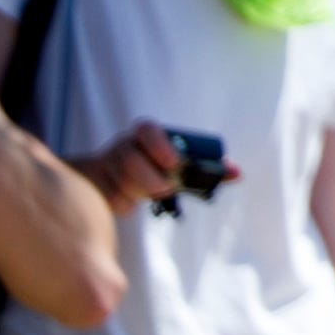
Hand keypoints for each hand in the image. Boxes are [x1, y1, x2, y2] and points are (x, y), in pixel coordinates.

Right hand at [74, 121, 240, 212]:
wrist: (106, 182)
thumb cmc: (152, 171)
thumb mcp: (175, 165)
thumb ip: (203, 168)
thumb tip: (239, 173)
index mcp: (142, 136)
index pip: (147, 130)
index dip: (160, 144)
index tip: (174, 162)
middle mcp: (121, 147)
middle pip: (131, 159)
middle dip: (149, 178)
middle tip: (165, 189)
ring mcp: (104, 166)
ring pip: (121, 182)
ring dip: (138, 192)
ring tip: (150, 195)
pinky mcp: (95, 187)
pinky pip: (112, 200)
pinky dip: (125, 204)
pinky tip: (128, 201)